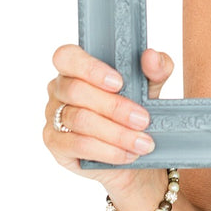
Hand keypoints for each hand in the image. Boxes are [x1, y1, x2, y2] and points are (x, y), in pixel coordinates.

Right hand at [43, 45, 173, 194]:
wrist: (134, 147)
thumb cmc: (136, 105)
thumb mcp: (152, 84)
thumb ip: (156, 67)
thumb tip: (150, 56)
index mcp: (76, 66)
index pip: (67, 56)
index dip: (90, 68)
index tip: (119, 82)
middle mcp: (59, 88)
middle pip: (76, 91)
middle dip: (115, 107)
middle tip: (143, 120)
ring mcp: (53, 116)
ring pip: (80, 120)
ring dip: (116, 133)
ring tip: (142, 141)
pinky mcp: (55, 144)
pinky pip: (78, 145)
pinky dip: (107, 150)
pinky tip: (127, 154)